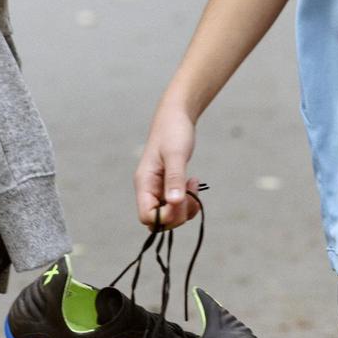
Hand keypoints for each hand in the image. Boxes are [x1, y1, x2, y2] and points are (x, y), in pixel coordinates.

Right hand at [134, 103, 202, 229]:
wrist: (176, 116)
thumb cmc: (173, 131)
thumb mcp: (176, 154)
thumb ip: (174, 179)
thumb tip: (174, 203)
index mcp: (144, 183)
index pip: (147, 217)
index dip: (166, 217)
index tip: (182, 201)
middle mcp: (148, 190)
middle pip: (159, 221)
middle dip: (178, 214)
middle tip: (191, 193)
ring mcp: (157, 189)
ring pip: (169, 215)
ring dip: (185, 208)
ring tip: (193, 184)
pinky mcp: (167, 186)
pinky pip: (176, 205)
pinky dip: (188, 201)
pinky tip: (193, 183)